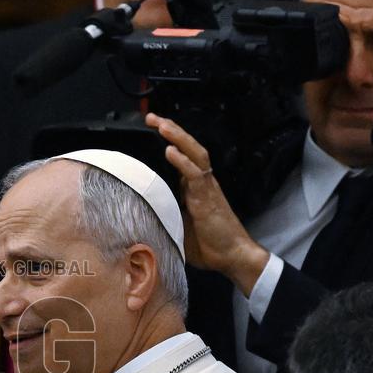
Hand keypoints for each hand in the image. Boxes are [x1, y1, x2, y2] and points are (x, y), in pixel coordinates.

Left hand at [145, 113, 269, 296]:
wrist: (233, 256)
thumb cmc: (209, 245)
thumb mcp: (178, 228)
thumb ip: (163, 218)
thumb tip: (138, 219)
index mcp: (194, 188)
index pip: (181, 157)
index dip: (168, 142)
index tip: (151, 130)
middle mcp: (201, 183)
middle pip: (188, 148)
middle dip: (170, 130)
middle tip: (152, 117)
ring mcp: (206, 188)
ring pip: (194, 154)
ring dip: (178, 137)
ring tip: (162, 124)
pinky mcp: (209, 197)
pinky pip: (196, 174)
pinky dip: (183, 161)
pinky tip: (171, 150)